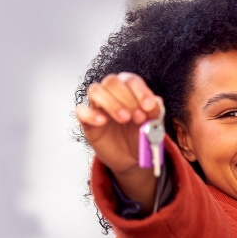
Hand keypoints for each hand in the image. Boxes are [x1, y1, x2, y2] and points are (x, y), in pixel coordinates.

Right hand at [76, 73, 161, 189]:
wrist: (130, 157)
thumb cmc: (140, 135)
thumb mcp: (152, 125)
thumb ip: (154, 113)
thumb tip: (155, 102)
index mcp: (128, 89)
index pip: (131, 80)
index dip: (140, 91)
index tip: (149, 106)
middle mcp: (111, 93)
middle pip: (111, 81)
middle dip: (127, 98)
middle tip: (138, 117)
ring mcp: (97, 106)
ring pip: (95, 90)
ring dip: (111, 103)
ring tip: (125, 119)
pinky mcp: (87, 122)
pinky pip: (81, 111)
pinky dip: (91, 114)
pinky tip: (103, 122)